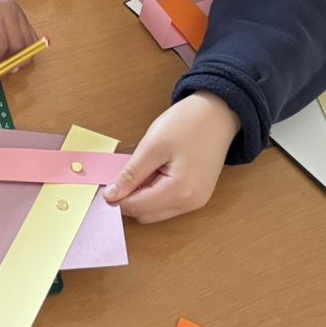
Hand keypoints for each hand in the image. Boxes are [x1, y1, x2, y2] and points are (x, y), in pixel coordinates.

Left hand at [102, 91, 239, 222]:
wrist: (219, 112)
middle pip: (145, 214)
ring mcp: (196, 201)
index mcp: (179, 192)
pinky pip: (168, 203)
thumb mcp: (152, 146)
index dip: (116, 196)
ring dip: (143, 195)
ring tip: (148, 166)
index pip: (135, 208)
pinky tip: (158, 170)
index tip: (106, 180)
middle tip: (129, 169)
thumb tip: (110, 195)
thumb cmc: (188, 123)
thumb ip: (130, 174)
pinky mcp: (197, 195)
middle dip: (131, 196)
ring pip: (156, 211)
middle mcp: (190, 204)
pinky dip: (156, 192)